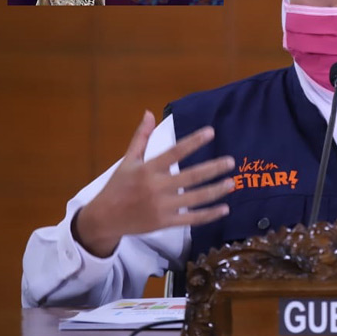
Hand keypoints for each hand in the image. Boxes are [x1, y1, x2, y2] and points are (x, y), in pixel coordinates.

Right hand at [74, 111, 234, 256]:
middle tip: (231, 161)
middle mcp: (156, 187)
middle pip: (191, 176)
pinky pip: (191, 218)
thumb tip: (149, 113)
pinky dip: (209, 214)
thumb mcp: (128, 161)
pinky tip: (225, 208)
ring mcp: (162, 206)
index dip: (193, 141)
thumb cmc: (118, 186)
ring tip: (231, 182)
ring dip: (216, 190)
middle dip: (213, 168)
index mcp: (148, 169)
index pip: (175, 152)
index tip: (211, 132)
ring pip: (195, 198)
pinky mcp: (165, 222)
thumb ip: (141, 137)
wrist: (104, 218)